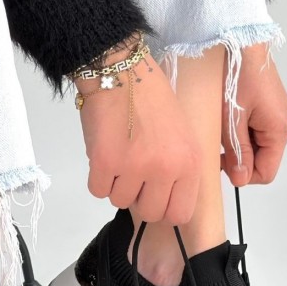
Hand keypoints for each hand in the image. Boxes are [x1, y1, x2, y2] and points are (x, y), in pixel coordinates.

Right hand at [78, 47, 202, 223]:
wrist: (122, 72)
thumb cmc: (152, 99)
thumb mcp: (183, 135)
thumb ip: (179, 170)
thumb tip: (165, 202)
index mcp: (189, 163)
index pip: (180, 214)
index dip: (164, 208)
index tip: (155, 197)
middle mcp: (164, 169)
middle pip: (149, 213)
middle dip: (138, 198)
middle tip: (134, 175)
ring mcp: (134, 168)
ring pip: (119, 201)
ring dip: (116, 185)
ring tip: (119, 158)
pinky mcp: (104, 163)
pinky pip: (97, 190)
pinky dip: (98, 177)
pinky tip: (104, 154)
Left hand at [221, 43, 286, 185]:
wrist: (242, 43)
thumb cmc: (237, 75)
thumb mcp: (232, 119)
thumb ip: (238, 152)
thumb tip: (241, 178)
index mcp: (279, 129)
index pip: (266, 172)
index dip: (244, 175)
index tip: (225, 165)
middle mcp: (285, 125)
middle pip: (265, 160)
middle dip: (242, 159)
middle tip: (220, 147)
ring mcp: (280, 117)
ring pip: (261, 147)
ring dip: (242, 146)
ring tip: (225, 130)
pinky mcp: (272, 110)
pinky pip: (260, 133)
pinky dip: (245, 134)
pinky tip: (231, 122)